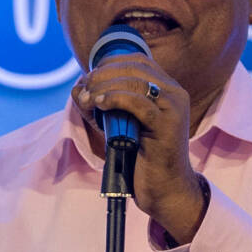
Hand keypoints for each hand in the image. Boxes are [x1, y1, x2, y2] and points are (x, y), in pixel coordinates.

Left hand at [70, 57, 208, 244]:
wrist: (165, 190)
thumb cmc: (142, 160)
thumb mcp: (119, 126)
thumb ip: (102, 106)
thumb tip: (77, 88)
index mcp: (168, 89)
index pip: (137, 61)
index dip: (110, 64)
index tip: (89, 79)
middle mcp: (175, 93)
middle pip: (135, 67)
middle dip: (103, 74)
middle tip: (84, 88)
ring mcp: (174, 108)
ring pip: (135, 82)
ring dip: (105, 86)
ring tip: (88, 98)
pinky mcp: (168, 125)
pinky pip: (139, 103)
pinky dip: (116, 98)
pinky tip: (99, 104)